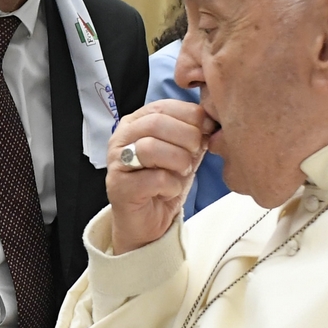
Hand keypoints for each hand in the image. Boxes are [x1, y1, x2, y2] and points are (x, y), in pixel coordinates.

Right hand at [106, 99, 213, 255]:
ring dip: (178, 160)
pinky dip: (172, 185)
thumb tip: (211, 120)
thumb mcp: (183, 153)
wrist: (148, 222)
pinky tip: (170, 190)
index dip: (190, 115)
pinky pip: (155, 179)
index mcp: (135, 123)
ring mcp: (117, 163)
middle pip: (156, 122)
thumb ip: (193, 134)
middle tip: (196, 153)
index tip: (208, 129)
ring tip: (182, 172)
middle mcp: (121, 138)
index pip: (163, 106)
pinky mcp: (119, 187)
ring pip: (151, 148)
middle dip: (187, 137)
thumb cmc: (163, 184)